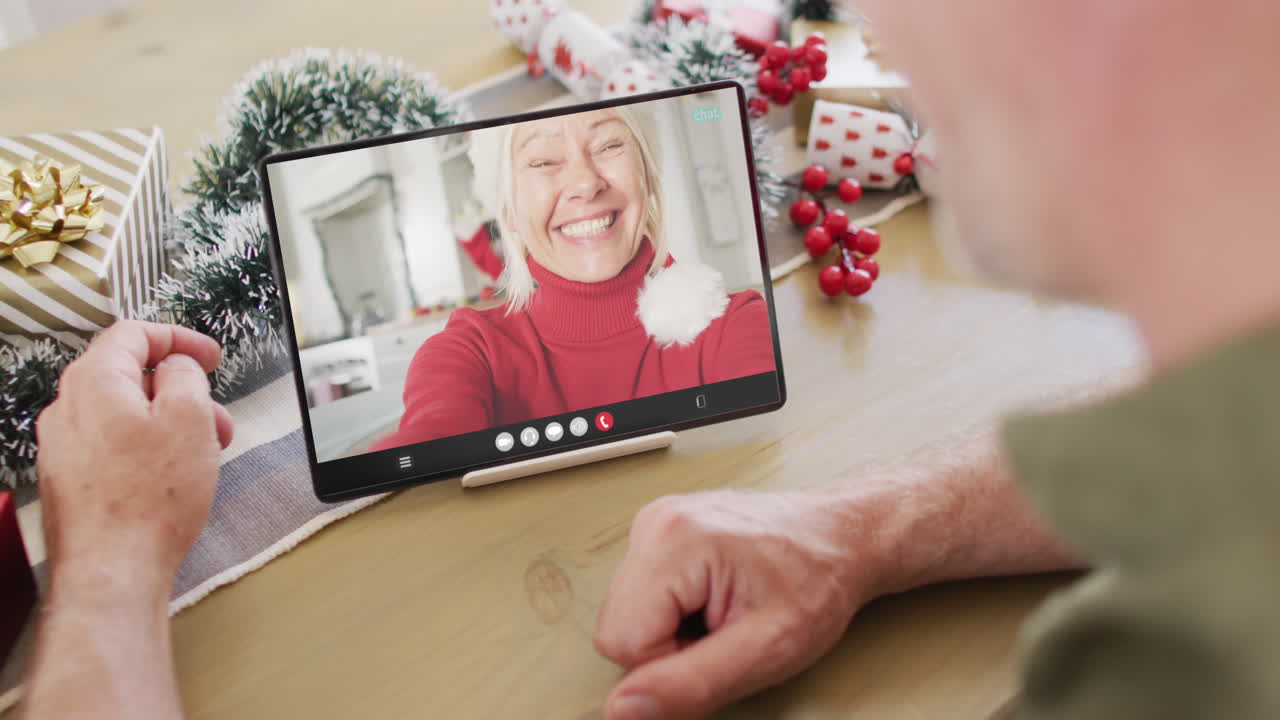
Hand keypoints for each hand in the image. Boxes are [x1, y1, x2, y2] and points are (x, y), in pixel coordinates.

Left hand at [36, 321, 232, 586]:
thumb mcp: (190, 417)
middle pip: (128, 376)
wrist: (112, 568)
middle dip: (180, 391)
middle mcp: (67, 409)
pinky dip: (145, 448)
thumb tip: (177, 367)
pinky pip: (111, 446)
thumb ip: (185, 374)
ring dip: (167, 423)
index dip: (179, 338)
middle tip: (216, 415)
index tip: (208, 355)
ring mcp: (62, 446)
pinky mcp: (68, 479)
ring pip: (122, 414)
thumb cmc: (149, 500)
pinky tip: (171, 478)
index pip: (133, 334)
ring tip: (202, 454)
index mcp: (94, 381)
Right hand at [594, 490, 880, 719]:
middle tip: (726, 630)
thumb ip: (689, 684)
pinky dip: (676, 610)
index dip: (672, 666)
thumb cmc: (818, 579)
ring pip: (627, 614)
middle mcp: (656, 522)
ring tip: (724, 611)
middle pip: (617, 627)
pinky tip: (716, 598)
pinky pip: (641, 596)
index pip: (621, 643)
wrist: (842, 537)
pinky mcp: (661, 531)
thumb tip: (623, 709)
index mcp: (674, 540)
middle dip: (670, 647)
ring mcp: (655, 522)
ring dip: (673, 630)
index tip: (722, 646)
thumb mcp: (766, 650)